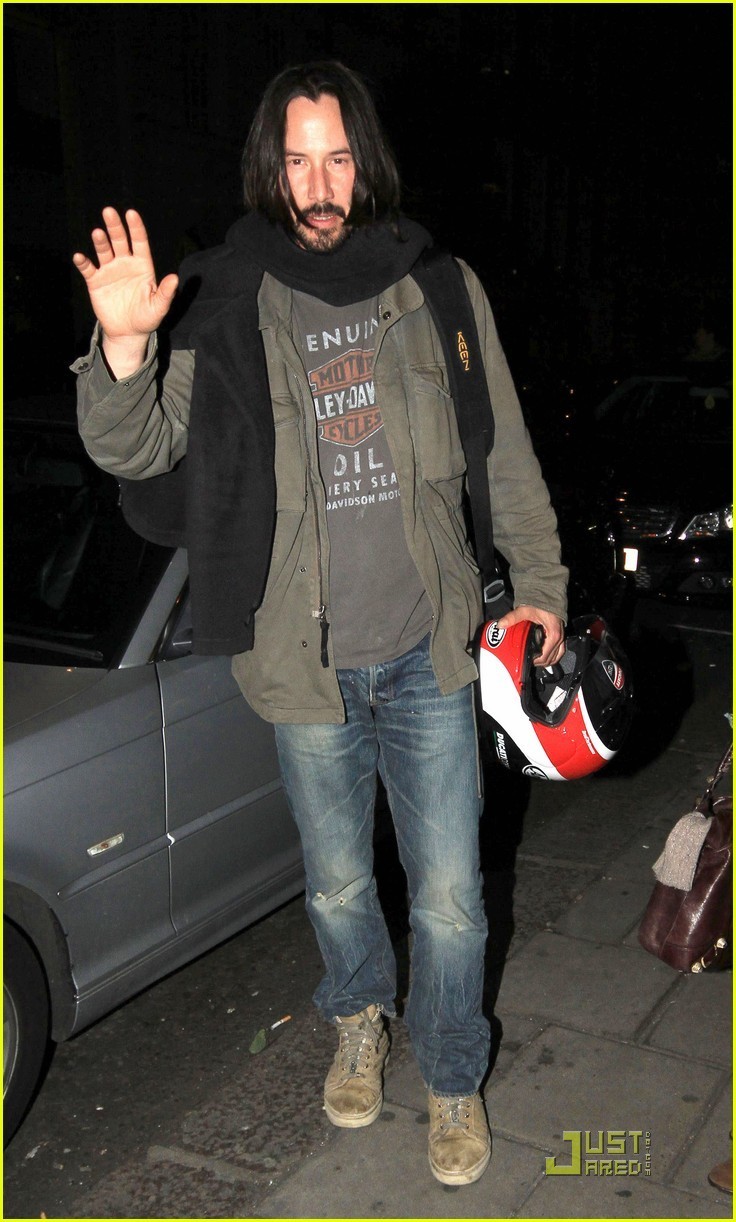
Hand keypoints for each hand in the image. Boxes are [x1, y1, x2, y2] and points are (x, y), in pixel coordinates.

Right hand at [72, 207, 177, 344]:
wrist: (128, 333)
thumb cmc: (146, 318)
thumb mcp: (159, 307)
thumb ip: (165, 292)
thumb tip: (175, 278)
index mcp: (142, 266)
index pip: (140, 242)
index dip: (136, 228)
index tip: (131, 213)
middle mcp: (125, 264)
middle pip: (120, 240)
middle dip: (115, 226)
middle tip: (109, 211)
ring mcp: (110, 271)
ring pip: (104, 251)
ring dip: (100, 241)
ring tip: (97, 233)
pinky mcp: (96, 282)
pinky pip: (88, 269)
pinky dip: (83, 263)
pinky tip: (80, 257)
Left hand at [496, 605, 565, 665]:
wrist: (549, 593)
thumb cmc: (540, 602)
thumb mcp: (525, 610)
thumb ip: (513, 618)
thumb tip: (500, 625)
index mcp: (553, 634)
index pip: (545, 655)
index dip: (535, 660)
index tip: (526, 661)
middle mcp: (559, 637)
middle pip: (551, 658)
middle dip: (539, 662)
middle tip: (527, 661)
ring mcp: (561, 636)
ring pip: (557, 655)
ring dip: (547, 660)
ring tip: (535, 661)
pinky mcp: (560, 634)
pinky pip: (559, 650)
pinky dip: (552, 655)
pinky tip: (544, 656)